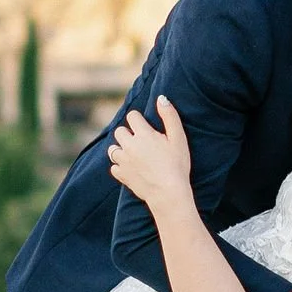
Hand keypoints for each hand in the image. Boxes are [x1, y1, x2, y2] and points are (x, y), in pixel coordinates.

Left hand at [107, 96, 194, 210]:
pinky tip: (130, 168)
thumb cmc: (177, 165)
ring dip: (121, 149)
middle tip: (141, 141)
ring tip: (133, 154)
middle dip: (128, 133)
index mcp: (143, 134)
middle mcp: (129, 145)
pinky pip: (113, 167)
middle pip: (119, 131)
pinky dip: (120, 166)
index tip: (146, 126)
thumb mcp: (178, 138)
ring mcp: (123, 161)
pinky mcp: (122, 176)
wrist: (169, 193)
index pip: (132, 116)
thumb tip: (161, 98)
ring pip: (113, 149)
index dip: (139, 119)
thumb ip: (170, 116)